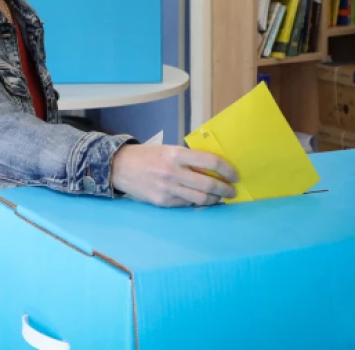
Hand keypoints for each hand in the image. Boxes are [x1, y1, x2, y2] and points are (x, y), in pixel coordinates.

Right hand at [109, 144, 238, 206]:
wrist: (119, 167)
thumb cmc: (148, 155)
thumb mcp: (168, 149)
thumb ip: (189, 159)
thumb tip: (214, 170)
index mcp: (176, 154)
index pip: (211, 163)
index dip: (228, 170)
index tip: (235, 175)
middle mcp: (172, 172)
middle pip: (209, 185)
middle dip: (226, 190)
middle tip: (232, 191)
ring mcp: (167, 189)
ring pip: (200, 199)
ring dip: (215, 200)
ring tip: (220, 198)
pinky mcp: (162, 202)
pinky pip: (187, 205)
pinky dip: (198, 203)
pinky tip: (201, 201)